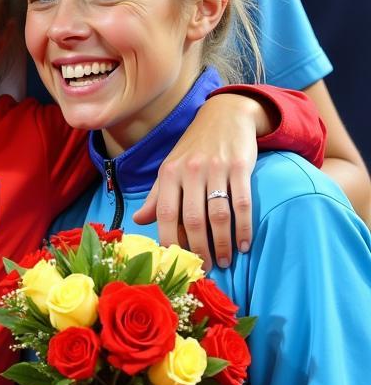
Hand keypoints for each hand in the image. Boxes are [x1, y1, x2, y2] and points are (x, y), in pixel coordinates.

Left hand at [133, 93, 265, 270]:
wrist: (224, 115)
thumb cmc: (195, 148)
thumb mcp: (171, 168)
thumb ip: (157, 196)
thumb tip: (138, 220)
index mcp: (169, 173)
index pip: (166, 213)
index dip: (170, 241)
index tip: (177, 262)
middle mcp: (190, 170)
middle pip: (194, 219)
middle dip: (199, 249)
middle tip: (206, 269)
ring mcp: (215, 168)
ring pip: (218, 215)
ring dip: (223, 243)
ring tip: (226, 261)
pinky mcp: (240, 166)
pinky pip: (242, 203)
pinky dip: (243, 227)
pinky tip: (245, 244)